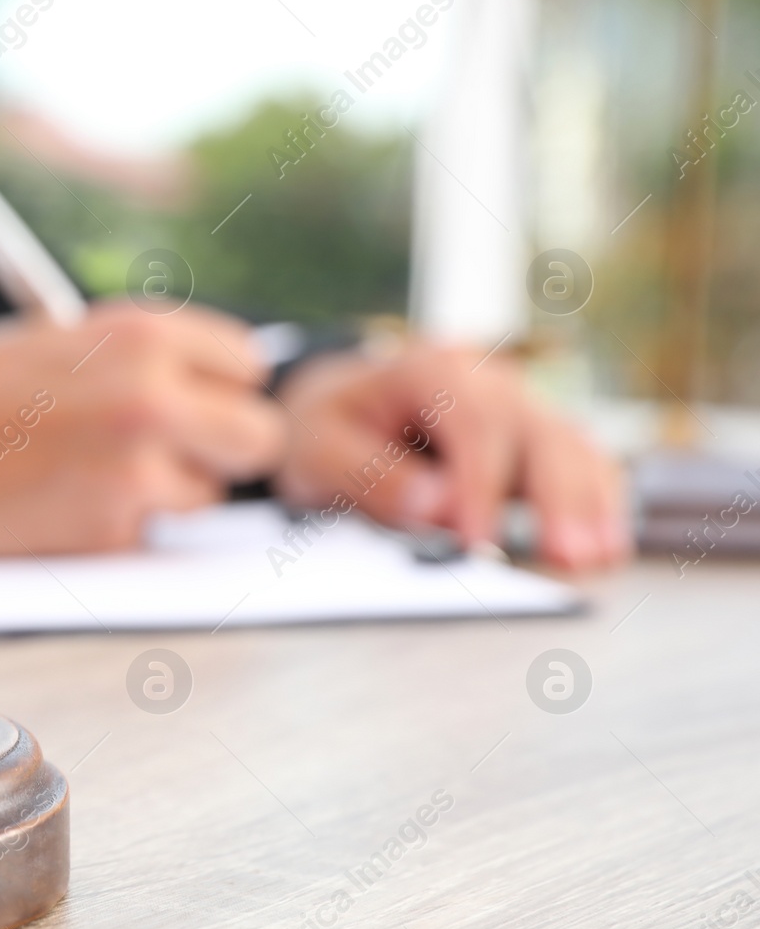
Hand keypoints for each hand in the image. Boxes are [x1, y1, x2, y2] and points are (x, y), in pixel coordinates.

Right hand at [0, 303, 286, 553]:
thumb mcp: (63, 337)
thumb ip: (139, 360)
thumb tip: (205, 391)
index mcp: (143, 332)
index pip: (246, 364)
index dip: (218, 389)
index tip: (193, 403)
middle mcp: (154, 394)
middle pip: (257, 437)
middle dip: (222, 451)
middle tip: (177, 457)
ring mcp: (136, 466)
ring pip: (205, 497)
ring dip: (163, 496)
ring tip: (87, 476)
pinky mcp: (108, 527)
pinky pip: (144, 536)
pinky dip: (109, 530)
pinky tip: (54, 504)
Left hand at [272, 343, 629, 569]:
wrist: (334, 408)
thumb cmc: (327, 426)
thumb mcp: (321, 448)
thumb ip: (374, 476)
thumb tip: (438, 509)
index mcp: (431, 369)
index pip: (473, 422)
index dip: (482, 484)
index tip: (479, 541)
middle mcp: (487, 380)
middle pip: (538, 431)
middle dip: (557, 496)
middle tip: (566, 557)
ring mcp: (518, 408)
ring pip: (571, 446)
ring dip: (589, 503)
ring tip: (598, 559)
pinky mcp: (534, 442)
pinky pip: (580, 464)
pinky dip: (598, 502)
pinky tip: (609, 546)